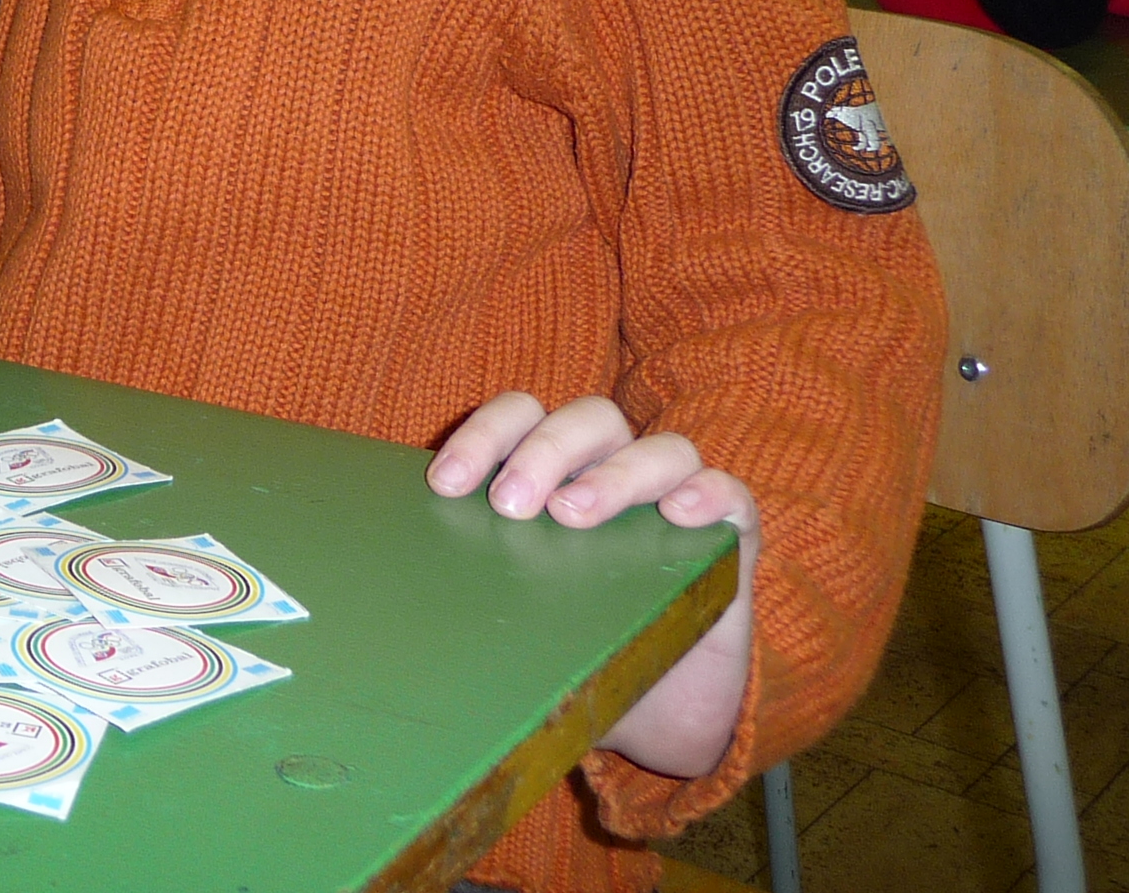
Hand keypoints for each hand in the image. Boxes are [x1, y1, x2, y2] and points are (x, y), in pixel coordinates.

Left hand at [429, 392, 760, 779]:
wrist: (655, 711)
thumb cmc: (576, 644)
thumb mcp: (519, 609)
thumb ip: (478, 579)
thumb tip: (398, 593)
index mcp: (559, 471)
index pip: (522, 415)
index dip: (484, 435)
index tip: (444, 485)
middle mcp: (617, 470)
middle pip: (589, 418)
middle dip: (544, 450)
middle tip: (510, 506)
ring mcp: (678, 498)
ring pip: (661, 449)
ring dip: (613, 475)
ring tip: (573, 515)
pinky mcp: (730, 537)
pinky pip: (729, 494)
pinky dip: (705, 494)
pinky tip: (678, 514)